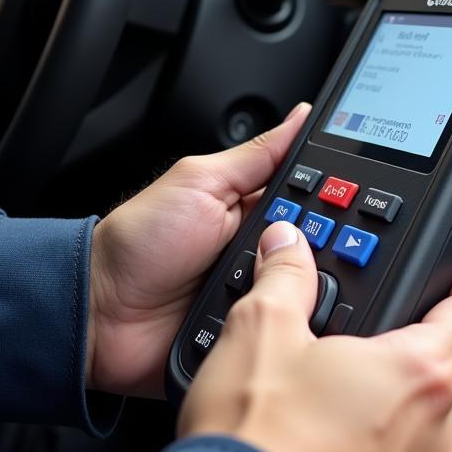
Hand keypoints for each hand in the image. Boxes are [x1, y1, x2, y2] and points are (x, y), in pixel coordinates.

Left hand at [86, 103, 310, 396]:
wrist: (99, 315)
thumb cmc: (139, 242)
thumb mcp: (199, 181)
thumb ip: (256, 154)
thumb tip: (300, 116)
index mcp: (253, 207)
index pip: (316, 199)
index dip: (336, 199)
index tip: (352, 200)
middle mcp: (263, 251)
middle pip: (323, 246)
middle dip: (326, 247)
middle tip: (303, 245)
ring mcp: (259, 295)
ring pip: (315, 292)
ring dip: (307, 289)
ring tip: (284, 283)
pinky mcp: (253, 334)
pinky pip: (289, 331)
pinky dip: (290, 327)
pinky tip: (285, 320)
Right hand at [178, 221, 451, 451]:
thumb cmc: (256, 445)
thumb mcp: (261, 330)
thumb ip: (285, 276)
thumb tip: (288, 245)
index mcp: (420, 373)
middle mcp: (437, 435)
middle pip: (438, 371)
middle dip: (400, 350)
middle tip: (349, 341)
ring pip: (418, 428)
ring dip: (384, 408)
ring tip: (319, 403)